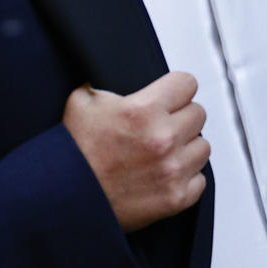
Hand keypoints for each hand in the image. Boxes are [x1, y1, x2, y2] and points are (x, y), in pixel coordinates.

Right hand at [63, 72, 208, 230]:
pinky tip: (166, 174)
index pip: (187, 84)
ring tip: (164, 152)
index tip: (170, 96)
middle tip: (162, 126)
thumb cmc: (72, 153)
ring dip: (187, 147)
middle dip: (181, 117)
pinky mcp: (175, 198)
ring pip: (203, 147)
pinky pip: (199, 179)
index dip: (176, 89)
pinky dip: (186, 177)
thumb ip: (109, 82)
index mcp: (143, 111)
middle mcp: (163, 139)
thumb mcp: (82, 100)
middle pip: (198, 114)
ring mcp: (172, 170)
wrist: (62, 198)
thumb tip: (119, 69)